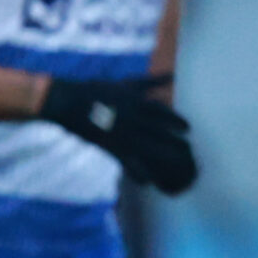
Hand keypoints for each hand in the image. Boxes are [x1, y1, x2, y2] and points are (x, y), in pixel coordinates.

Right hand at [37, 78, 196, 192]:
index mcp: (136, 101)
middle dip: (175, 141)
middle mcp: (133, 118)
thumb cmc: (95, 90)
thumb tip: (172, 75)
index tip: (188, 129)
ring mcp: (122, 133)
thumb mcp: (125, 83)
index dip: (176, 121)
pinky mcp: (110, 146)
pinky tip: (147, 182)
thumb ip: (149, 82)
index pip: (162, 112)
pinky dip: (137, 172)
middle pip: (159, 131)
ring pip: (148, 147)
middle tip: (189, 150)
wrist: (69, 101)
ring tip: (177, 165)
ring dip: (163, 156)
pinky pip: (127, 162)